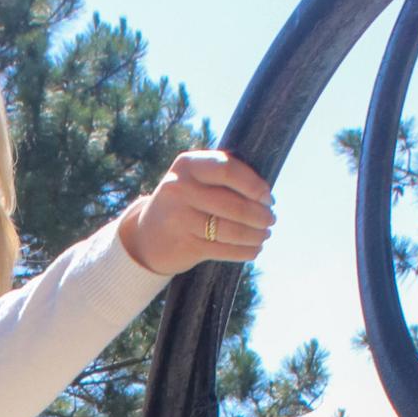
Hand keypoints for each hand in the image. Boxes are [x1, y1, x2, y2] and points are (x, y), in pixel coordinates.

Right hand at [119, 149, 274, 277]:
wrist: (147, 235)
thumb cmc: (184, 203)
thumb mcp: (194, 180)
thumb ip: (222, 178)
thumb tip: (265, 194)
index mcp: (187, 165)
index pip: (228, 169)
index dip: (253, 185)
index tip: (268, 197)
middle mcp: (180, 189)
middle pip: (232, 204)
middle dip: (258, 215)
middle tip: (270, 220)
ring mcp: (180, 218)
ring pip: (230, 229)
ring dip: (254, 235)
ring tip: (264, 235)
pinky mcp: (185, 244)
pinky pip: (223, 249)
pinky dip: (244, 251)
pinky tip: (254, 249)